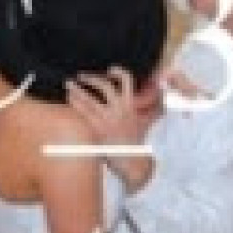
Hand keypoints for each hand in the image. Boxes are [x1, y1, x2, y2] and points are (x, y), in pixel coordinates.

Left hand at [67, 68, 159, 186]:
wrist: (131, 162)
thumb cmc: (137, 141)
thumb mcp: (147, 122)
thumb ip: (154, 108)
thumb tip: (163, 95)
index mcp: (132, 104)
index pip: (126, 80)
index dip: (118, 72)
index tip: (110, 69)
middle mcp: (120, 109)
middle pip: (104, 86)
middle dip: (91, 78)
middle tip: (81, 76)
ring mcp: (108, 119)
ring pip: (89, 98)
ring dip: (77, 89)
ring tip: (69, 84)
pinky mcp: (97, 129)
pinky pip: (83, 111)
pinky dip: (75, 102)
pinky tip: (69, 99)